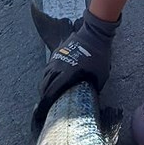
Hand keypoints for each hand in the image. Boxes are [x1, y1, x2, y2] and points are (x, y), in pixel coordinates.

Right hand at [32, 10, 117, 133]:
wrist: (95, 34)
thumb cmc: (99, 56)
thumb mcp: (101, 75)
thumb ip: (93, 87)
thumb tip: (92, 98)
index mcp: (68, 73)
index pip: (52, 90)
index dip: (46, 102)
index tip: (44, 110)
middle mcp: (59, 66)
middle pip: (45, 84)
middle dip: (43, 96)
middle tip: (44, 105)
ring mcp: (57, 58)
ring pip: (45, 75)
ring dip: (44, 86)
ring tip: (45, 94)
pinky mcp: (57, 52)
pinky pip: (48, 67)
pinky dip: (47, 75)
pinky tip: (50, 80)